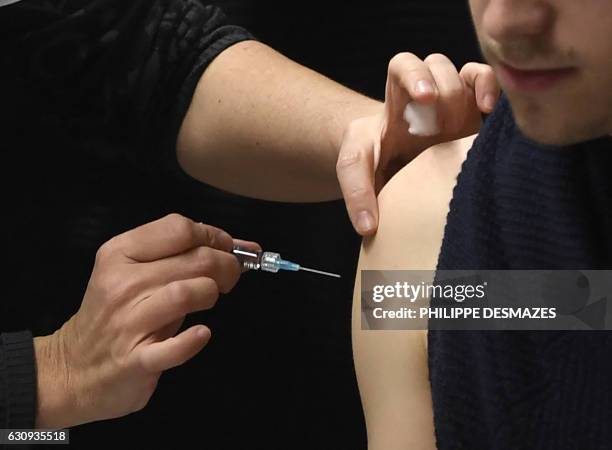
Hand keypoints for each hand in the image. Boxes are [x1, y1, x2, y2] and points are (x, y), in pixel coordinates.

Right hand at [34, 214, 258, 427]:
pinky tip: (200, 334)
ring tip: (209, 299)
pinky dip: (193, 339)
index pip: (179, 228)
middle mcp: (122, 283)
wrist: (75, 368)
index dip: (214, 236)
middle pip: (194, 259)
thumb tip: (241, 246)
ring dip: (211, 294)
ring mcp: (128, 322)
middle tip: (229, 278)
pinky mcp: (136, 360)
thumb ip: (180, 255)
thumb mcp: (133, 272)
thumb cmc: (116, 314)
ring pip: (186, 292)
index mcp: (120, 253)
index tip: (226, 247)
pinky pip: (175, 347)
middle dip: (226, 265)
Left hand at [337, 53, 499, 234]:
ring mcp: (455, 105)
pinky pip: (491, 91)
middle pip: (438, 66)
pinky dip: (495, 92)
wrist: (397, 171)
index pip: (402, 65)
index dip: (415, 74)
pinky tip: (493, 115)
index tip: (424, 98)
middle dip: (444, 85)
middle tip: (443, 117)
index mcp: (396, 101)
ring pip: (469, 75)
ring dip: (474, 89)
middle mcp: (428, 96)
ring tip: (478, 113)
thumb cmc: (377, 164)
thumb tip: (367, 227)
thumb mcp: (356, 171)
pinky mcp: (476, 120)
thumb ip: (356, 191)